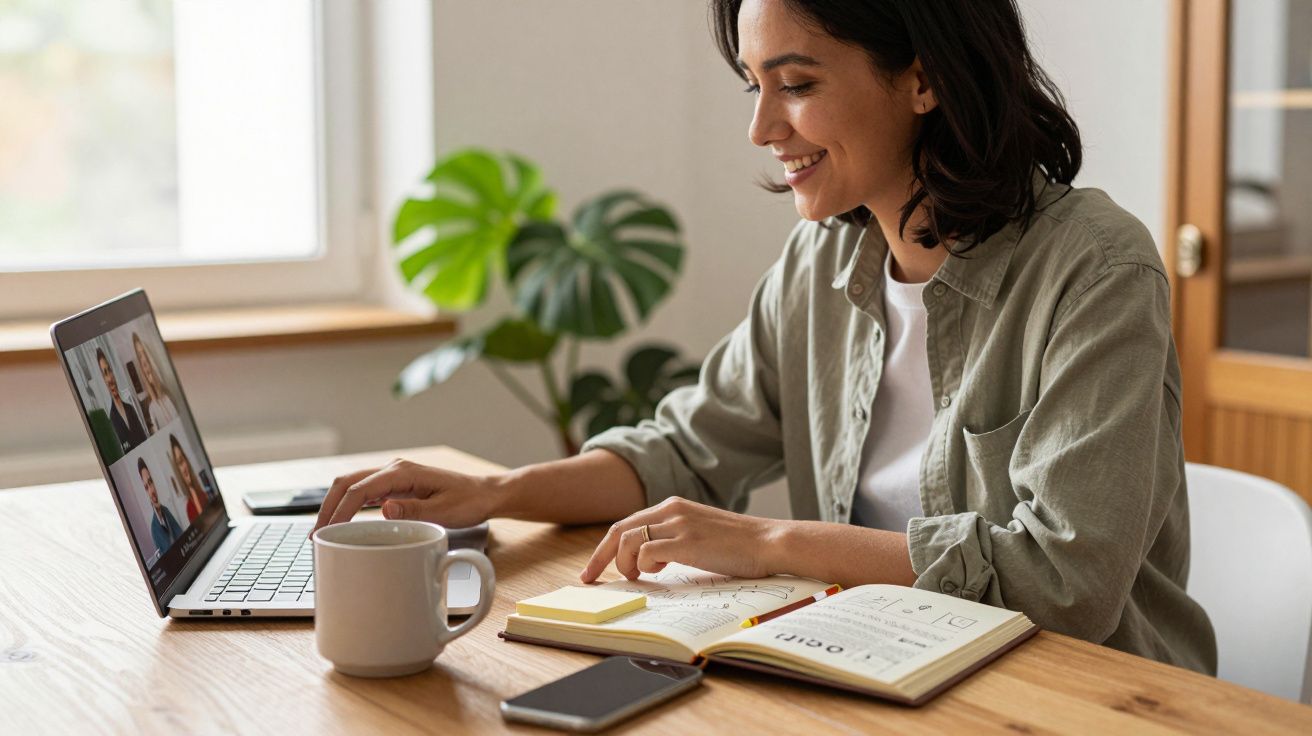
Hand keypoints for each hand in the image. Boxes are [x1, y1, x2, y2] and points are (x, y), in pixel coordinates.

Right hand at [312, 458, 501, 531]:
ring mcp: (393, 477)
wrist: (484, 494)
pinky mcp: (395, 486)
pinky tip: (341, 524)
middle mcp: (393, 470)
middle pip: (347, 483)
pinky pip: (364, 493)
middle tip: (314, 536)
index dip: (338, 511)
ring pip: (352, 486)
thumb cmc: (468, 502)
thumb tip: (383, 508)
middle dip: (327, 507)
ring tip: (321, 533)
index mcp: (402, 472)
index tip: (326, 532)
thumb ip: (414, 510)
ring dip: (334, 506)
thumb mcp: (445, 511)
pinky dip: (348, 507)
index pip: (358, 489)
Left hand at [579, 497, 782, 582]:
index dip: (606, 547)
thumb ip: (674, 538)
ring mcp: (679, 524)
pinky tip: (658, 573)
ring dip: (624, 564)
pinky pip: (647, 553)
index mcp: (673, 506)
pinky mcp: (687, 542)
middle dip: (600, 556)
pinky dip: (644, 567)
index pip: (626, 523)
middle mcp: (671, 510)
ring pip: (628, 541)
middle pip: (618, 530)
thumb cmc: (738, 545)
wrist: (769, 542)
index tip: (595, 568)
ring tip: (638, 577)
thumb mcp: (699, 533)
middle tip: (590, 578)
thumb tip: (648, 559)